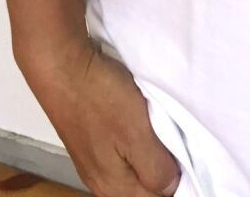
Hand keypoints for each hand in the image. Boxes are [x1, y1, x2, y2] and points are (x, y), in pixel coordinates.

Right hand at [17, 35, 180, 196]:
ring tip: (164, 128)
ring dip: (152, 152)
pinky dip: (138, 138)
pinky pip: (124, 149)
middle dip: (165, 168)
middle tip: (179, 140)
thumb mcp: (137, 134)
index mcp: (115, 189)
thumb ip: (157, 168)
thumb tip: (172, 187)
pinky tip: (145, 120)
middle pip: (145, 187)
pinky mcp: (92, 137)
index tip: (188, 156)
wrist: (61, 66)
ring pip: (136, 167)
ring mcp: (95, 160)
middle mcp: (102, 182)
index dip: (179, 181)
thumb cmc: (100, 98)